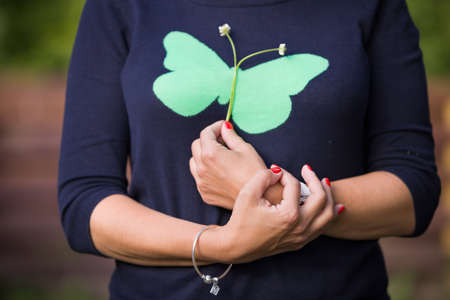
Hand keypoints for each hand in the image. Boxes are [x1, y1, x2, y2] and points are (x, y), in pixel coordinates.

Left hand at [189, 120, 266, 209]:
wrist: (258, 199)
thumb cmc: (254, 173)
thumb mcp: (245, 149)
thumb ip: (231, 136)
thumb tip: (224, 128)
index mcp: (211, 154)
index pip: (205, 133)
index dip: (215, 127)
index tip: (223, 127)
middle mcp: (202, 168)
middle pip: (196, 145)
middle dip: (208, 140)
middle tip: (223, 141)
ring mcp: (201, 182)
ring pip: (194, 161)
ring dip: (203, 155)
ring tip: (220, 157)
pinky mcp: (204, 193)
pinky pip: (199, 177)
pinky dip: (205, 170)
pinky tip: (220, 171)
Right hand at [221, 164, 342, 263]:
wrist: (236, 246)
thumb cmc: (240, 220)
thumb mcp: (248, 193)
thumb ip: (264, 176)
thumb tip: (278, 171)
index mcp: (288, 215)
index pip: (295, 186)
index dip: (285, 174)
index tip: (276, 171)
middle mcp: (300, 227)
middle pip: (321, 198)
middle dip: (315, 179)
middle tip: (307, 169)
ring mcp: (302, 237)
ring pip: (328, 215)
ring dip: (329, 196)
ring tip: (325, 183)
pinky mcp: (300, 242)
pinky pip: (323, 227)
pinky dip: (330, 214)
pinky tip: (336, 206)